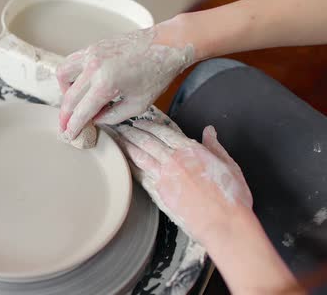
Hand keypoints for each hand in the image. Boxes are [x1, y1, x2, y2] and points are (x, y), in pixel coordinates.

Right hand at [56, 27, 194, 140]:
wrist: (167, 45)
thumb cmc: (157, 73)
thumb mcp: (138, 104)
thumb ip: (113, 116)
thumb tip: (95, 119)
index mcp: (106, 84)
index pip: (82, 111)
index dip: (73, 126)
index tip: (70, 135)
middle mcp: (94, 67)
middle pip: (69, 97)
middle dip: (65, 115)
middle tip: (65, 125)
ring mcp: (92, 53)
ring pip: (62, 74)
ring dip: (64, 91)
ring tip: (73, 102)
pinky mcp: (93, 46)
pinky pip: (72, 61)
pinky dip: (71, 74)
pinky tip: (81, 84)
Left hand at [115, 120, 252, 240]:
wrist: (224, 224)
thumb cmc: (231, 198)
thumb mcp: (229, 165)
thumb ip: (215, 146)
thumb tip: (209, 131)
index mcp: (190, 150)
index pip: (162, 132)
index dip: (147, 125)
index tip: (138, 122)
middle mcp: (173, 161)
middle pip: (146, 141)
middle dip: (131, 132)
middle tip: (119, 127)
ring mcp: (163, 177)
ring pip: (139, 156)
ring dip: (126, 146)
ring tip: (116, 140)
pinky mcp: (158, 194)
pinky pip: (139, 176)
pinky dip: (129, 166)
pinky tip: (122, 162)